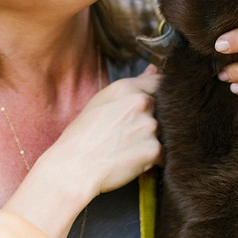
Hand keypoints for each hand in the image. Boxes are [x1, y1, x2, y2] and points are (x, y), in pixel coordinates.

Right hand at [52, 65, 161, 195]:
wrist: (73, 168)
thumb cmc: (82, 136)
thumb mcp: (101, 102)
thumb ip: (133, 85)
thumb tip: (154, 69)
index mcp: (128, 88)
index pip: (160, 83)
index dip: (158, 97)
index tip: (149, 110)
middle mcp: (142, 103)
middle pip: (165, 110)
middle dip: (152, 122)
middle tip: (129, 135)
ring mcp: (150, 126)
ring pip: (164, 133)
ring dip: (152, 142)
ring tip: (127, 149)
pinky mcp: (154, 150)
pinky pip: (163, 155)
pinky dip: (152, 161)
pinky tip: (131, 161)